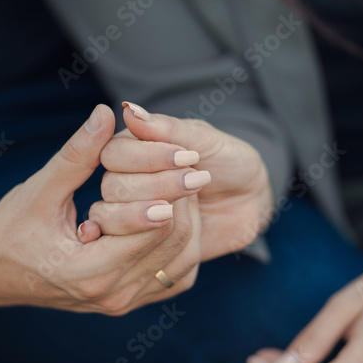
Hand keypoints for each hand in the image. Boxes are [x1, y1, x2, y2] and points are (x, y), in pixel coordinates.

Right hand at [0, 105, 199, 313]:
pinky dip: (181, 244)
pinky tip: (180, 214)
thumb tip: (105, 112)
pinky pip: (172, 276)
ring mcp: (121, 303)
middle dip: (185, 203)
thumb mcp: (40, 189)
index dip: (170, 188)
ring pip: (179, 261)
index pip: (152, 227)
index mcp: (86, 270)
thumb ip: (77, 154)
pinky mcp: (128, 302)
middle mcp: (110, 294)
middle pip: (173, 243)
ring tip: (190, 185)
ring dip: (189, 223)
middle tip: (197, 167)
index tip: (187, 158)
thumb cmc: (12, 227)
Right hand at [89, 102, 273, 261]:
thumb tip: (129, 110)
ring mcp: (131, 218)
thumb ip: (167, 129)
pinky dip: (169, 239)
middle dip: (156, 186)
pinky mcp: (145, 247)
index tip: (185, 157)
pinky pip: (141, 251)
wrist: (249, 200)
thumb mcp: (205, 139)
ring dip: (160, 213)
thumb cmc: (227, 161)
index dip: (144, 158)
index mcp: (130, 152)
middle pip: (112, 189)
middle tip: (196, 182)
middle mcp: (123, 185)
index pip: (113, 155)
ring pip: (119, 223)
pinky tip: (196, 225)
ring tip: (196, 199)